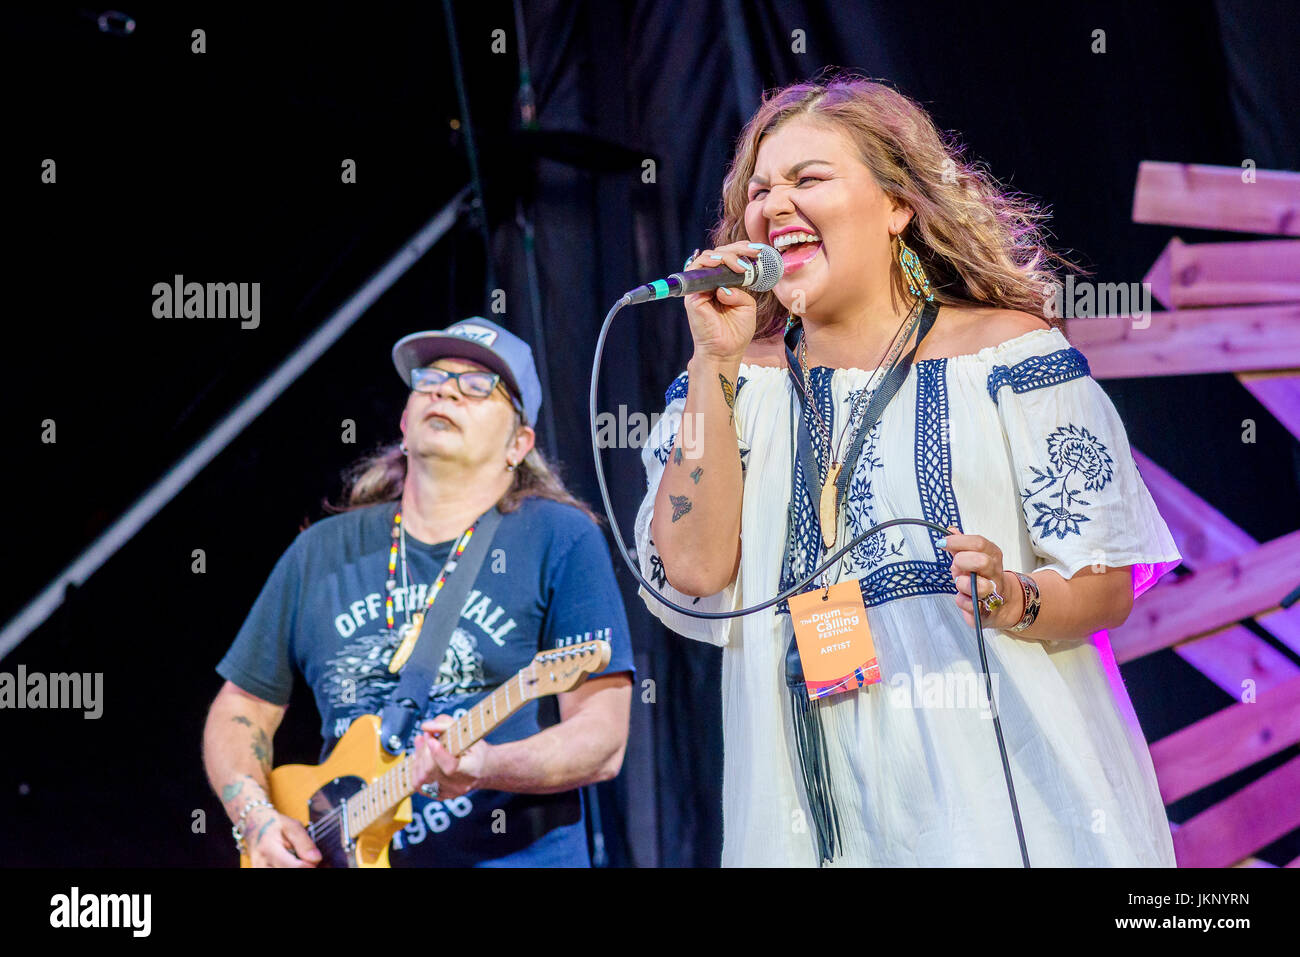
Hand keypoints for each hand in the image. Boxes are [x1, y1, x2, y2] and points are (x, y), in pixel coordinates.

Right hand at [245, 806, 321, 867]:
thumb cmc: (273, 824)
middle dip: (303, 867)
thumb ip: (304, 843)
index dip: (309, 865)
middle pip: (289, 872)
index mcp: (269, 848)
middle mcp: (261, 863)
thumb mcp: (291, 825)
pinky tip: (290, 862)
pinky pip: (277, 874)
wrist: (252, 825)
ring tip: (296, 859)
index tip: (314, 859)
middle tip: (306, 858)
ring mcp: (258, 869)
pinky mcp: (258, 872)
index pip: (294, 867)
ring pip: (284, 875)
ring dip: (294, 868)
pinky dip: (287, 868)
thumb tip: (316, 860)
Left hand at [410, 714, 491, 799]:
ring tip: (422, 743)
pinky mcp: (440, 796)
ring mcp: (449, 793)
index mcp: (472, 769)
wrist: (485, 770)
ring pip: (421, 778)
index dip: (437, 753)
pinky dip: (416, 769)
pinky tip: (421, 757)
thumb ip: (447, 725)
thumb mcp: (469, 733)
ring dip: (418, 758)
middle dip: (424, 751)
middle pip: (432, 771)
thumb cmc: (477, 750)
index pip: (450, 767)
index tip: (431, 739)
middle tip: (427, 735)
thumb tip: (426, 726)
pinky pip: (419, 785)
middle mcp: (460, 785)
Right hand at [682, 241, 763, 363]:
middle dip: (737, 249)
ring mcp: (699, 288)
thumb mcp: (746, 306)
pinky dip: (710, 263)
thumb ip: (740, 289)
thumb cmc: (736, 332)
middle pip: (718, 254)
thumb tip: (725, 284)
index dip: (741, 250)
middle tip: (753, 252)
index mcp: (722, 284)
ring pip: (707, 258)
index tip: (758, 250)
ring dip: (726, 256)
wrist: (726, 352)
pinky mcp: (692, 296)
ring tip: (741, 265)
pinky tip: (724, 266)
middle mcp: (709, 283)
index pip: (728, 259)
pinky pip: (695, 270)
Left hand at [939, 525, 1023, 629]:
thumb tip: (950, 530)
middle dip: (962, 562)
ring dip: (963, 583)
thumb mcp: (973, 557)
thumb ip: (961, 545)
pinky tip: (963, 597)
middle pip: (981, 561)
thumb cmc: (982, 577)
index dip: (958, 541)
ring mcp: (993, 593)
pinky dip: (962, 600)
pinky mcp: (987, 611)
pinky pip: (970, 605)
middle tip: (956, 565)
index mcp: (993, 556)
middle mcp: (995, 573)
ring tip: (960, 582)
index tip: (943, 543)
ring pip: (979, 586)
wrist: (1002, 604)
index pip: (979, 543)